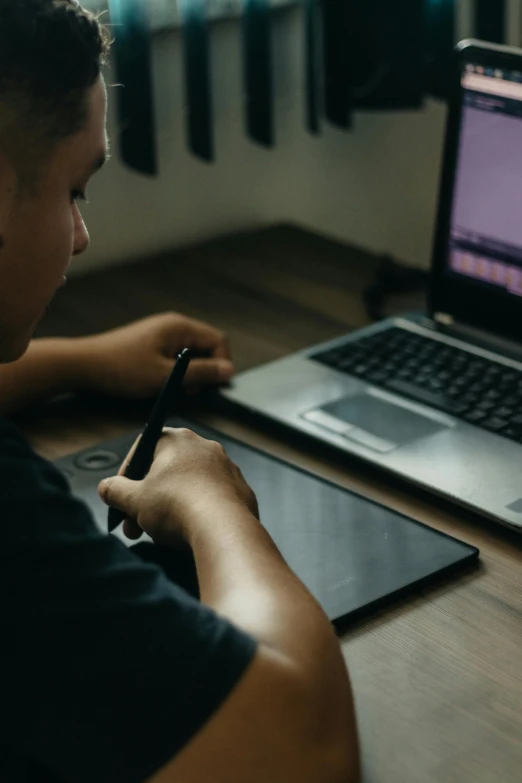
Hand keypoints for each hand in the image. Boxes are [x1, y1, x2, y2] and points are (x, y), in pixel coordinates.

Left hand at [75, 312, 234, 400]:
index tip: (211, 385)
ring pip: (193, 353)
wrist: (85, 364)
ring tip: (173, 387)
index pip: (219, 340)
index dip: (221, 364)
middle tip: (188, 390)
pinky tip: (162, 381)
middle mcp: (174, 325)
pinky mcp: (154, 342)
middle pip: (207, 346)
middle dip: (205, 370)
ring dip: (190, 373)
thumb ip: (200, 372)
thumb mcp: (165, 375)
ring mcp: (163, 333)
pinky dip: (177, 370)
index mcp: (180, 327)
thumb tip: (229, 370)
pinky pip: (178, 355)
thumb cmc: (122, 368)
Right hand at [98, 427, 258, 547]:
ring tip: (160, 533)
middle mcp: (205, 447)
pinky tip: (190, 532)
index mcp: (177, 440)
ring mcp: (226, 467)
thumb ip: (115, 491)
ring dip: (171, 506)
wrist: (224, 528)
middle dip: (147, 498)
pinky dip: (198, 512)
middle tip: (135, 525)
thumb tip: (106, 488)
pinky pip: (212, 498)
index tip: (121, 496)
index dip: (127, 474)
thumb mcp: (134, 500)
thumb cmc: (177, 506)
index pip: (144, 447)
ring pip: (189, 485)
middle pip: (166, 471)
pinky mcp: (240, 489)